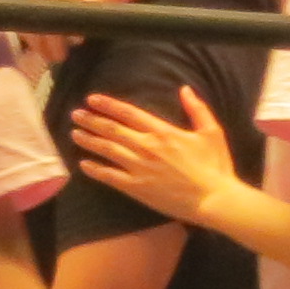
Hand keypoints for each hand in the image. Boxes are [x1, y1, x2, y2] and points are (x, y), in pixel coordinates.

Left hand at [26, 0, 169, 66]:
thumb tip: (46, 27)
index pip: (29, 5)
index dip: (30, 29)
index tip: (36, 47)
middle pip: (41, 13)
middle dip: (40, 41)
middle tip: (49, 57)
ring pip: (58, 18)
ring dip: (56, 42)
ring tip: (62, 55)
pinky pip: (82, 16)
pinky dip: (77, 32)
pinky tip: (79, 41)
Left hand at [72, 86, 240, 226]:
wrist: (214, 199)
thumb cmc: (215, 166)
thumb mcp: (211, 133)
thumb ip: (197, 109)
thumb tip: (185, 89)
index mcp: (162, 132)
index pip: (128, 113)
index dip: (108, 105)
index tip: (92, 99)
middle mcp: (147, 147)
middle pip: (112, 129)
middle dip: (91, 120)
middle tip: (76, 114)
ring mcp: (139, 168)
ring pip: (107, 150)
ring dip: (89, 140)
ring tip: (74, 133)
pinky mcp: (136, 188)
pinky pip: (110, 176)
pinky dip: (95, 169)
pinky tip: (83, 164)